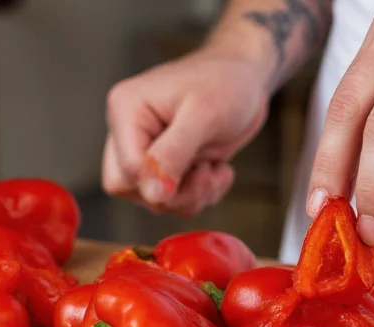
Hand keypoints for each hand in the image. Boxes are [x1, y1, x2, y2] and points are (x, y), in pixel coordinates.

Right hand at [103, 48, 270, 215]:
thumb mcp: (203, 116)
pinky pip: (172, 200)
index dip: (161, 183)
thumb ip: (173, 154)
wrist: (247, 80)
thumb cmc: (225, 83)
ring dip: (192, 195)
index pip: (126, 170)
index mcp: (126, 111)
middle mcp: (128, 132)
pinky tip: (218, 171)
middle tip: (206, 173)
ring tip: (217, 169)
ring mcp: (145, 150)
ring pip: (152, 199)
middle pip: (130, 188)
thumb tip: (152, 193)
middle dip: (174, 193)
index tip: (199, 170)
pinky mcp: (165, 165)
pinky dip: (199, 195)